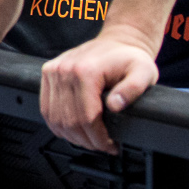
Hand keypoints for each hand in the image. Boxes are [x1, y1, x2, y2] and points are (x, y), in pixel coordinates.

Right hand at [41, 30, 160, 152]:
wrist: (116, 42)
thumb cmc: (129, 58)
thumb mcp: (143, 73)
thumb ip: (132, 90)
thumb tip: (115, 106)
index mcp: (85, 71)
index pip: (86, 117)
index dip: (98, 138)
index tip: (110, 146)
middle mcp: (63, 71)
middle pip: (69, 120)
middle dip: (86, 140)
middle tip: (101, 146)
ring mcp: (52, 72)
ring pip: (54, 117)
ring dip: (71, 135)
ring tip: (88, 140)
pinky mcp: (47, 74)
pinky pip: (46, 108)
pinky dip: (57, 124)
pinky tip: (72, 130)